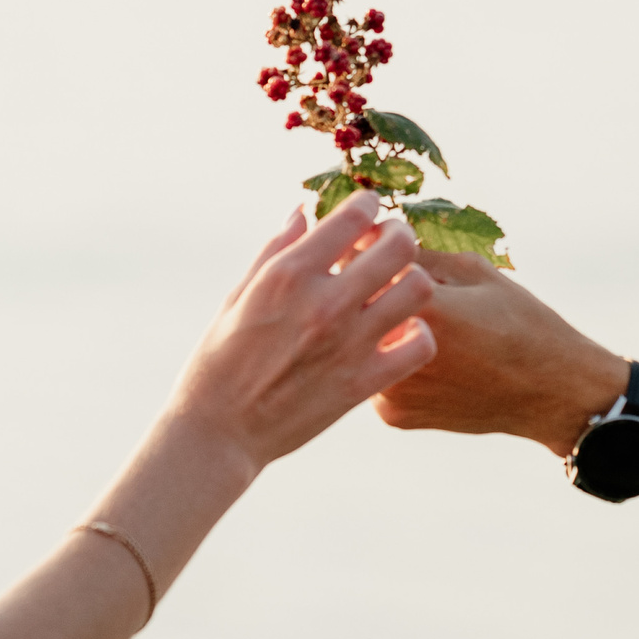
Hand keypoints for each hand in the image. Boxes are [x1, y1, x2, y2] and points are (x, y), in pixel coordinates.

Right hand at [162, 193, 436, 475]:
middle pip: (398, 245)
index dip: (367, 205)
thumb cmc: (219, 361)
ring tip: (395, 288)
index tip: (365, 212)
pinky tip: (399, 333)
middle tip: (388, 245)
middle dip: (398, 235)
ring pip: (418, 289)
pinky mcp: (362, 383)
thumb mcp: (238, 295)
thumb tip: (304, 212)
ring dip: (412, 281)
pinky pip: (420, 346)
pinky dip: (418, 334)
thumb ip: (276, 249)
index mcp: (289, 275)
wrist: (219, 432)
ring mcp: (348, 344)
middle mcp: (324, 303)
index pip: (353, 216)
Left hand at [372, 252, 625, 455]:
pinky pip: (374, 374)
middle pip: (350, 304)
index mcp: (419, 306)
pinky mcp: (392, 413)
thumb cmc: (520, 322)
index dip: (361, 247)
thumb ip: (417, 253)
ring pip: (358, 342)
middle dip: (361, 285)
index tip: (372, 243)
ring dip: (370, 326)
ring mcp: (390, 388)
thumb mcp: (475, 271)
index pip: (357, 261)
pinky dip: (386, 360)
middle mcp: (395, 351)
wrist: (549, 393)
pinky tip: (420, 357)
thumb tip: (367, 235)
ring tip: (410, 321)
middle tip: (385, 279)